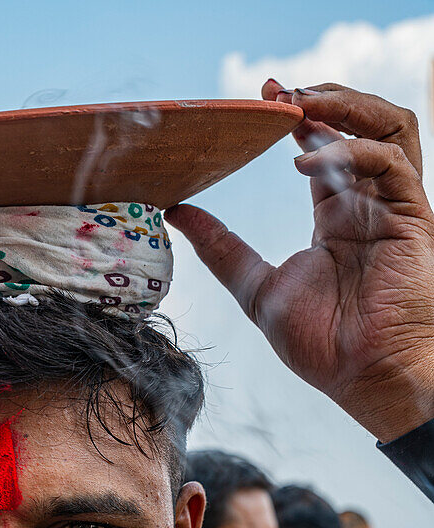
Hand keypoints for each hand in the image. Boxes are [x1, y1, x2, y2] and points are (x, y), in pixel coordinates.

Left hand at [165, 81, 433, 442]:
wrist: (359, 376)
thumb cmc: (319, 344)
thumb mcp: (256, 288)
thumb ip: (222, 248)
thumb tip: (176, 212)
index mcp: (336, 217)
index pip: (322, 147)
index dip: (296, 118)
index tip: (261, 98)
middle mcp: (366, 205)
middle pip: (358, 125)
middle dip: (321, 99)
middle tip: (277, 92)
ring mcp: (391, 208)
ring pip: (387, 128)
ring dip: (346, 108)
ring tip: (301, 107)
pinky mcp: (411, 218)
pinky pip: (391, 164)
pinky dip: (351, 152)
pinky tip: (308, 164)